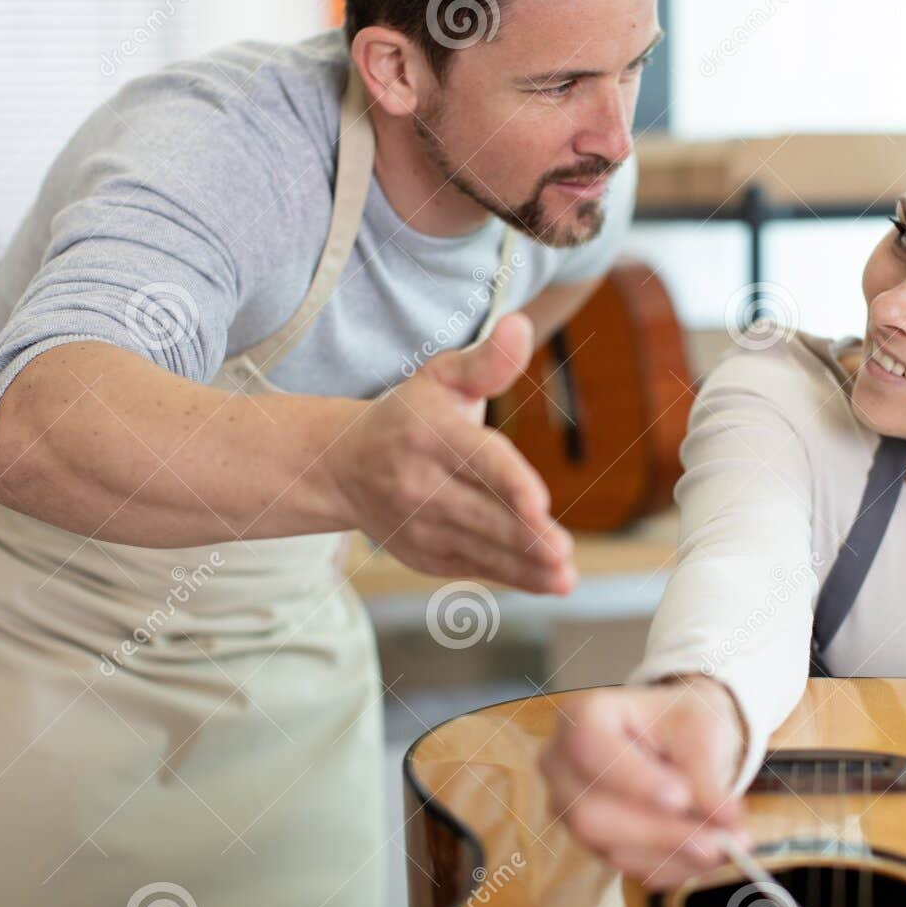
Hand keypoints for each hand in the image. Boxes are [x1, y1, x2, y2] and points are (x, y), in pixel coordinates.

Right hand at [330, 313, 574, 593]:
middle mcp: (419, 483)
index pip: (477, 459)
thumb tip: (521, 325)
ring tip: (564, 576)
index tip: (539, 503)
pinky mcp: (423, 554)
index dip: (508, 482)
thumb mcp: (442, 378)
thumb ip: (487, 361)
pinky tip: (546, 581)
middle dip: (523, 535)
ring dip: (524, 565)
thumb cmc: (409, 417)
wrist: (341, 467)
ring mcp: (418, 524)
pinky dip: (511, 576)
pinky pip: (471, 568)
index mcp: (429, 434)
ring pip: (478, 547)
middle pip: (480, 512)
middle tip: (562, 551)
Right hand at [540, 676, 750, 887]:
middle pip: (591, 813)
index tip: (681, 798)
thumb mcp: (701, 730)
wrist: (677, 738)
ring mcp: (571, 810)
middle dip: (660, 832)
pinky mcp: (594, 843)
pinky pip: (630, 867)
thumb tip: (726, 822)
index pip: (589, 748)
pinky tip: (705, 853)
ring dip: (675, 855)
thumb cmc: (682, 721)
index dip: (631, 780)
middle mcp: (562, 766)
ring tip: (728, 845)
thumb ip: (706, 776)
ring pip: (611, 849)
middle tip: (719, 840)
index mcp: (582, 716)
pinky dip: (675, 866)